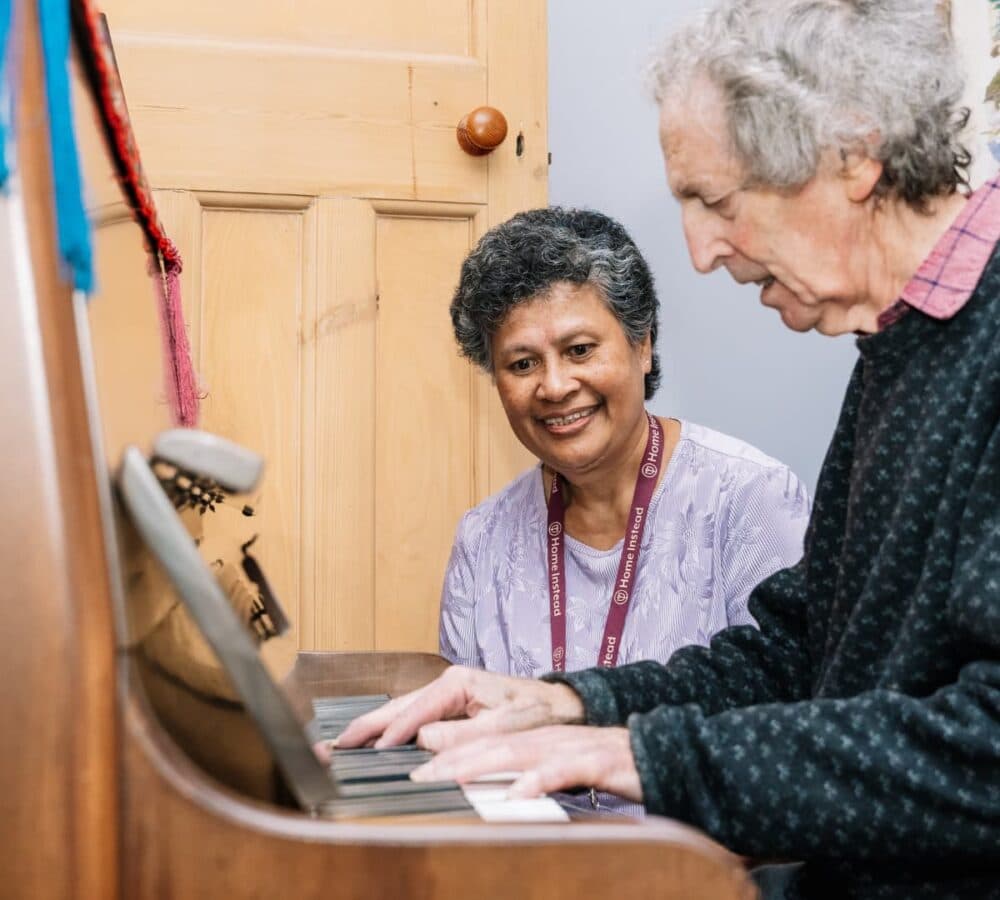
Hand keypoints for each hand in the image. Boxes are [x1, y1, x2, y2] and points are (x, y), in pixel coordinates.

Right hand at [332, 666, 585, 750]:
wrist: (560, 706)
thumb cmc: (536, 713)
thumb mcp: (501, 728)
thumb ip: (460, 737)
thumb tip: (421, 744)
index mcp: (456, 683)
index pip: (414, 710)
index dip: (390, 733)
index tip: (368, 752)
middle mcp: (447, 683)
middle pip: (397, 706)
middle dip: (365, 726)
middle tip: (332, 745)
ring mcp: (447, 694)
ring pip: (401, 711)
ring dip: (372, 728)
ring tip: (341, 744)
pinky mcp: (450, 706)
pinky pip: (413, 718)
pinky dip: (390, 730)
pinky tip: (373, 742)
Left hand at [411, 725, 641, 802]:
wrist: (656, 751)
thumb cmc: (606, 765)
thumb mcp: (559, 768)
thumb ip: (526, 774)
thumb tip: (493, 791)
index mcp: (533, 740)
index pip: (482, 745)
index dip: (447, 756)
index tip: (415, 772)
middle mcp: (544, 739)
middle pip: (490, 746)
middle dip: (450, 761)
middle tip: (417, 777)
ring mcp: (568, 748)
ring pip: (517, 753)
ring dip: (481, 766)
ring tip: (450, 779)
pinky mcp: (594, 761)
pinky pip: (562, 770)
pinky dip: (538, 780)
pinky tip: (518, 793)